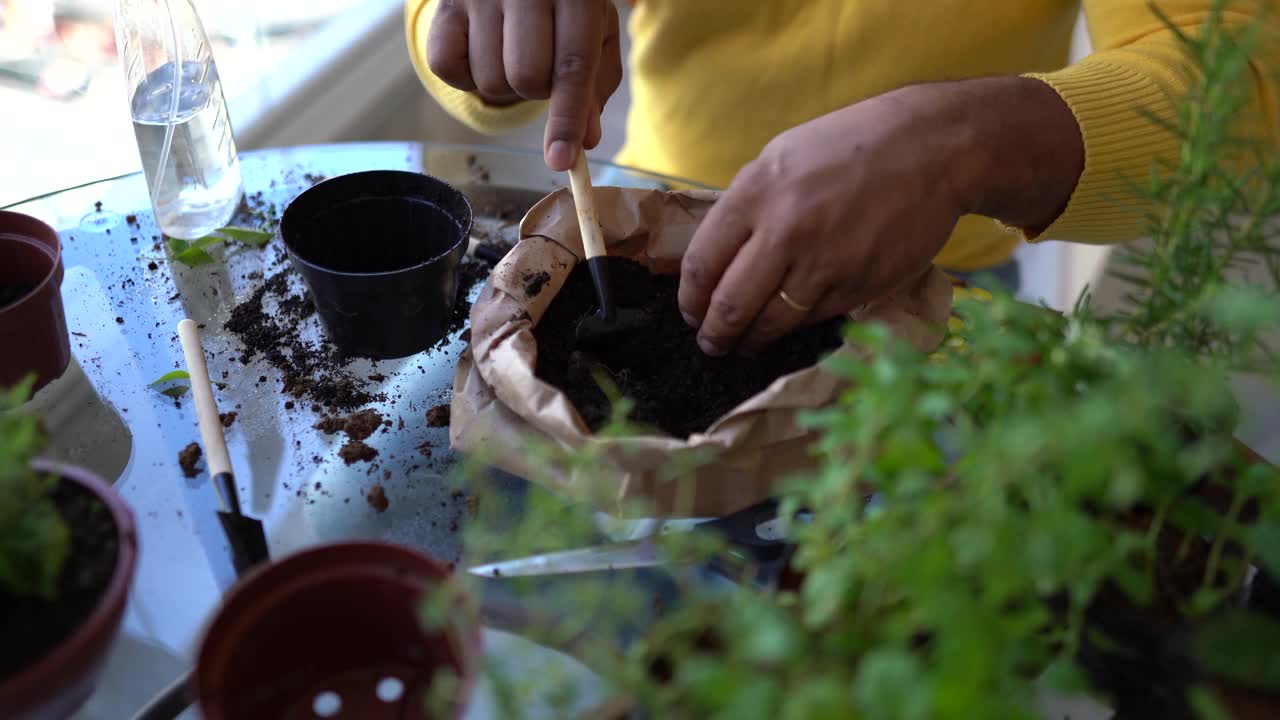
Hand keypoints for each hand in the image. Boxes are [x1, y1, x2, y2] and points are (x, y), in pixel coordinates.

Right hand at [426, 0, 622, 170]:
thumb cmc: (566, 5)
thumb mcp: (596, 34)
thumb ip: (596, 86)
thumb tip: (585, 141)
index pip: (571, 67)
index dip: (567, 119)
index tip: (561, 161)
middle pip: (525, 79)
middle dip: (538, 92)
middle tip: (543, 68)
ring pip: (489, 80)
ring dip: (505, 86)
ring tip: (514, 53)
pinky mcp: (445, 5)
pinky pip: (447, 69)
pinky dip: (466, 78)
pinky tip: (483, 54)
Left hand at [678, 77, 1082, 355]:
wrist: (934, 148)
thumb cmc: (854, 144)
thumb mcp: (784, 156)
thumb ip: (748, 204)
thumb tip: (719, 255)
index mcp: (756, 191)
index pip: (702, 264)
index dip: (690, 300)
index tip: (691, 313)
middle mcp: (784, 229)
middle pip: (730, 305)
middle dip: (714, 334)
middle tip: (711, 344)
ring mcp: (823, 262)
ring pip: (771, 322)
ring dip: (750, 341)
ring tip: (744, 344)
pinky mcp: (858, 285)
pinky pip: (812, 319)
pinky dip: (795, 327)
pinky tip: (788, 325)